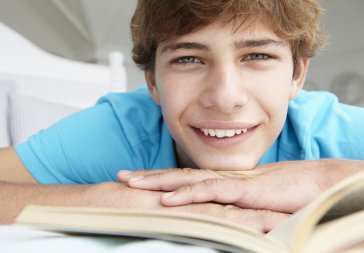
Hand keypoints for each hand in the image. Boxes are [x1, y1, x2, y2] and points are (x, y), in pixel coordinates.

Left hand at [91, 182, 287, 231]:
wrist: (314, 185)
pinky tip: (168, 200)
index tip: (135, 180)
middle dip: (147, 177)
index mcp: (221, 181)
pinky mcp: (245, 192)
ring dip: (158, 182)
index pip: (183, 178)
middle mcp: (221, 179)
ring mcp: (231, 183)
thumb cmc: (283, 193)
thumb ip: (228, 206)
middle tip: (120, 176)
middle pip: (178, 176)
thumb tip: (211, 214)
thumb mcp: (249, 203)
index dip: (158, 179)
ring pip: (187, 180)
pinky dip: (188, 195)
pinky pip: (212, 192)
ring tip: (131, 183)